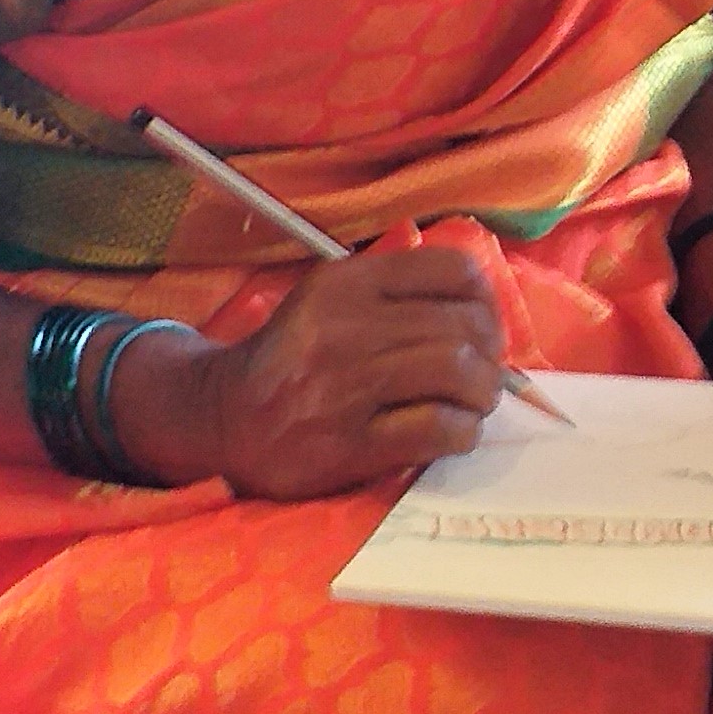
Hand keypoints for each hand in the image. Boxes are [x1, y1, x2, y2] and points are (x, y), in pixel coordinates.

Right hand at [115, 239, 505, 499]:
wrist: (222, 419)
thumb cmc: (291, 359)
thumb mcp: (329, 302)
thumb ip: (394, 294)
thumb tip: (482, 309)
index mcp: (346, 283)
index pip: (451, 270)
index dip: (486, 300)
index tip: (483, 328)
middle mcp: (345, 326)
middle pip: (462, 325)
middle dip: (491, 356)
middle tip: (486, 377)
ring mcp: (345, 386)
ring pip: (456, 371)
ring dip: (482, 393)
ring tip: (473, 405)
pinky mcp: (348, 443)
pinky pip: (435, 429)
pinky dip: (462, 432)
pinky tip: (454, 434)